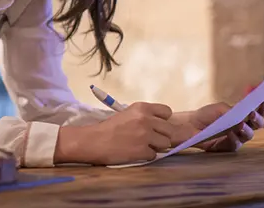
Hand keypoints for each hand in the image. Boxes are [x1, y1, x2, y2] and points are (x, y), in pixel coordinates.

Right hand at [55, 102, 175, 164]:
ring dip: (156, 146)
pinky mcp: (143, 150)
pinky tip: (135, 152)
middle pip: (169, 129)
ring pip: (165, 143)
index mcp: (142, 108)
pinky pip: (154, 155)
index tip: (157, 125)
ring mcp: (146, 135)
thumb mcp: (127, 114)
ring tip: (142, 146)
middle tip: (150, 139)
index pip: (166, 111)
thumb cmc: (108, 127)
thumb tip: (161, 126)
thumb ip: (144, 117)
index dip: (163, 120)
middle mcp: (146, 119)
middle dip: (162, 135)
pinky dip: (146, 155)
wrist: (93, 141)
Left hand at [170, 101, 263, 152]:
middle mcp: (243, 126)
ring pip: (249, 135)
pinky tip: (230, 134)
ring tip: (240, 125)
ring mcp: (237, 137)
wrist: (191, 125)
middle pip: (258, 124)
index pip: (258, 112)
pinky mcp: (229, 147)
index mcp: (242, 115)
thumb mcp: (220, 108)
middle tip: (252, 114)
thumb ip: (234, 111)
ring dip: (246, 129)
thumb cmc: (206, 114)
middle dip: (258, 119)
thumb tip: (244, 116)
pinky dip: (234, 138)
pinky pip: (236, 144)